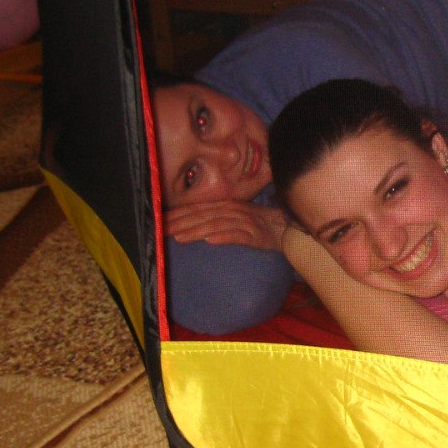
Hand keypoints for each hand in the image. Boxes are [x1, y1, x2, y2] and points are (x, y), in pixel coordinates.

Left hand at [165, 199, 286, 250]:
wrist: (289, 228)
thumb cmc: (260, 225)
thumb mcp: (236, 219)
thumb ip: (216, 220)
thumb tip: (194, 228)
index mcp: (226, 206)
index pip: (197, 209)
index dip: (177, 215)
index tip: (158, 222)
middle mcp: (233, 211)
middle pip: (203, 216)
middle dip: (180, 223)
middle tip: (161, 232)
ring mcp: (245, 222)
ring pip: (216, 225)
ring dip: (197, 230)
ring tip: (179, 238)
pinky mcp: (256, 235)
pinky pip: (239, 235)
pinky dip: (224, 237)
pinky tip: (211, 241)